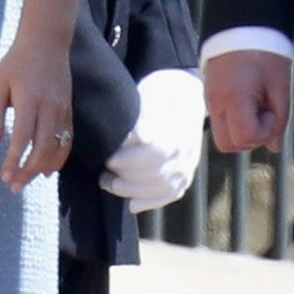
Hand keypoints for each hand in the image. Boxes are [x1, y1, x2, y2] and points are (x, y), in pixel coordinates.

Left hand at [0, 34, 73, 192]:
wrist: (48, 43)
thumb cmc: (18, 62)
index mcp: (30, 101)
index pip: (23, 138)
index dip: (14, 160)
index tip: (4, 177)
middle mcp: (50, 108)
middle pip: (43, 148)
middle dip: (29, 171)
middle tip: (14, 186)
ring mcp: (63, 110)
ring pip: (58, 147)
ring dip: (43, 167)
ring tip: (28, 180)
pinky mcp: (69, 110)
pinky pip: (68, 139)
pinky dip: (59, 157)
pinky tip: (48, 168)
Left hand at [102, 68, 207, 211]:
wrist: (185, 92)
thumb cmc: (163, 90)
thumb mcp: (153, 91)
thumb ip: (148, 112)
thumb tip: (141, 137)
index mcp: (181, 129)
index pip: (155, 153)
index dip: (127, 157)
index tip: (110, 150)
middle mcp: (189, 151)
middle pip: (155, 174)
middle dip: (124, 174)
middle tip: (105, 165)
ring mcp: (188, 165)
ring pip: (160, 188)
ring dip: (130, 189)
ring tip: (109, 180)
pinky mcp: (185, 174)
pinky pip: (170, 194)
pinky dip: (150, 202)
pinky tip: (131, 203)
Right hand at [205, 49, 292, 153]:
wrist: (243, 24)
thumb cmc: (266, 52)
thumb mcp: (280, 84)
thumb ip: (280, 118)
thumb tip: (275, 147)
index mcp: (234, 97)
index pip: (244, 137)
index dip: (263, 131)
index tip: (271, 110)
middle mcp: (215, 102)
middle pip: (228, 145)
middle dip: (251, 138)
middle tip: (265, 113)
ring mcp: (210, 100)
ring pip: (224, 136)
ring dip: (244, 131)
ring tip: (258, 106)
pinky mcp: (211, 96)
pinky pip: (222, 122)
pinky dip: (237, 121)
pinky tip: (249, 101)